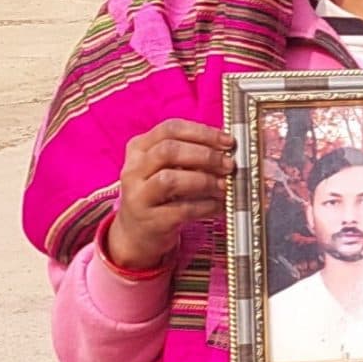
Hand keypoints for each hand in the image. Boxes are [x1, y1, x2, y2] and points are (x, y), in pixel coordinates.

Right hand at [106, 120, 234, 271]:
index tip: (228, 141)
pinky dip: (206, 206)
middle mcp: (133, 169)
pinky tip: (219, 205)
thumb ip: (191, 155)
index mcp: (139, 148)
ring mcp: (138, 196)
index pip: (170, 129)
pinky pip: (182, 209)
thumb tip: (228, 150)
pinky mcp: (150, 221)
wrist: (137, 232)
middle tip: (229, 164)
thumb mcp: (167, 168)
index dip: (203, 133)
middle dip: (205, 155)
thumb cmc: (160, 194)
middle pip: (168, 151)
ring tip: (224, 186)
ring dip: (204, 180)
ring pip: (170, 179)